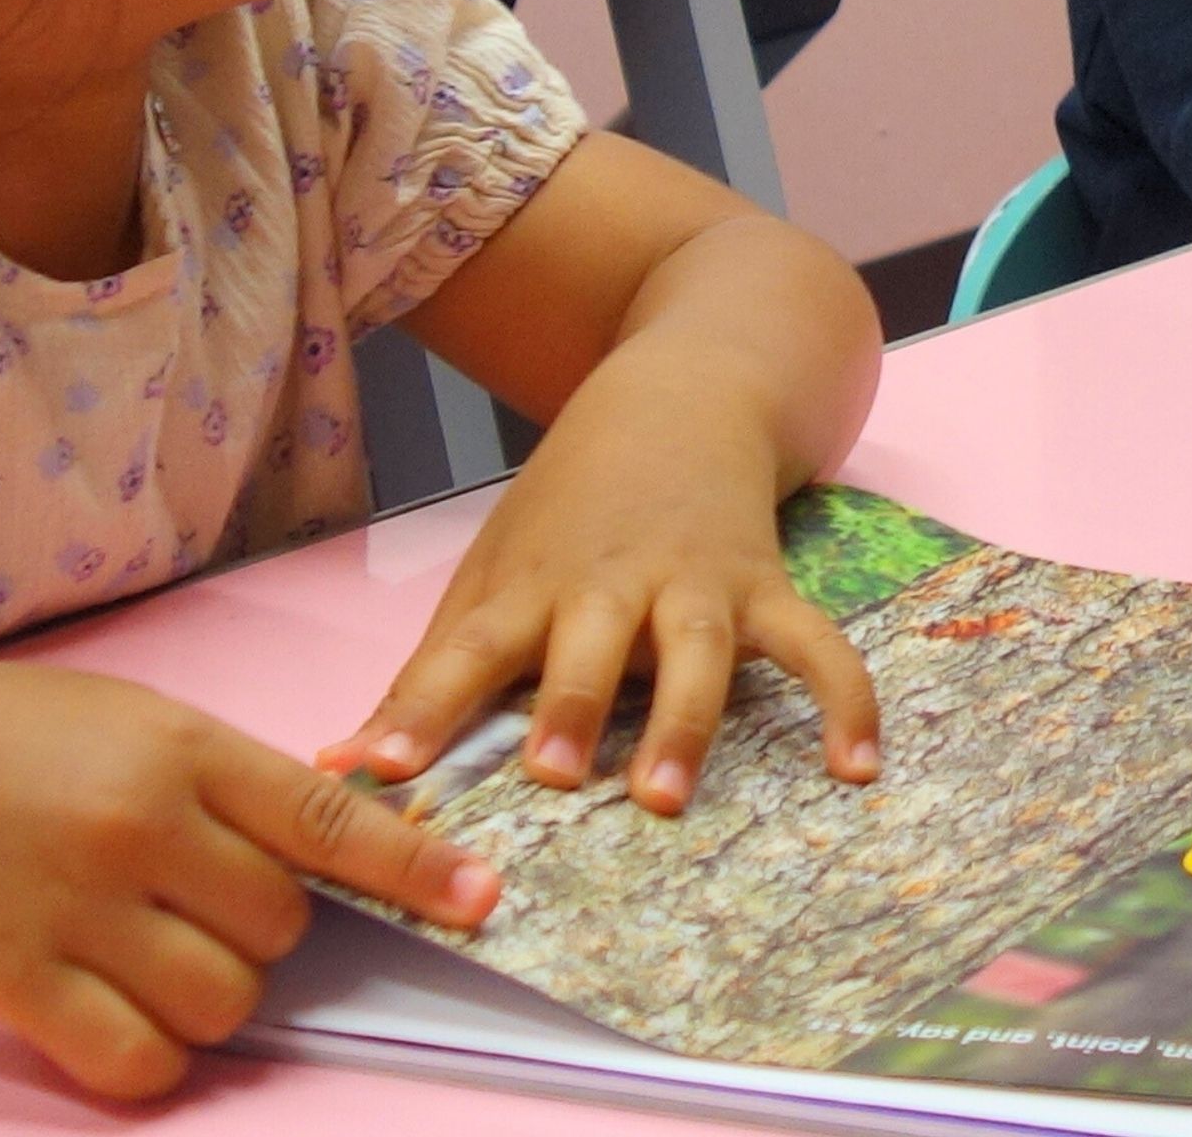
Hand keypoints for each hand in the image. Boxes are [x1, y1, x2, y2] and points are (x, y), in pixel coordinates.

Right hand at [0, 664, 496, 1101]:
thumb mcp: (118, 716)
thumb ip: (212, 775)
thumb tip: (314, 835)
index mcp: (178, 746)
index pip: (329, 816)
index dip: (415, 865)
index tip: (479, 896)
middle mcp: (141, 825)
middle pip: (282, 925)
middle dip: (269, 935)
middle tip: (205, 915)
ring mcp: (78, 906)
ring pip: (221, 1000)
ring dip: (212, 1002)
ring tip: (154, 965)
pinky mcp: (14, 979)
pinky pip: (130, 1058)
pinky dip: (145, 1058)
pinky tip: (114, 1023)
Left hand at [332, 344, 879, 814]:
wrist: (679, 395)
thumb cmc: (569, 512)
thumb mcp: (492, 575)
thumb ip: (428, 678)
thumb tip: (337, 767)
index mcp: (532, 588)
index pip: (466, 651)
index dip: (421, 710)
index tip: (379, 770)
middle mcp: (612, 584)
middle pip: (589, 647)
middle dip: (572, 706)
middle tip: (552, 774)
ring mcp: (696, 582)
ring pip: (695, 650)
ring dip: (683, 721)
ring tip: (669, 796)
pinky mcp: (766, 584)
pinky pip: (814, 645)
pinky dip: (842, 700)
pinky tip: (855, 767)